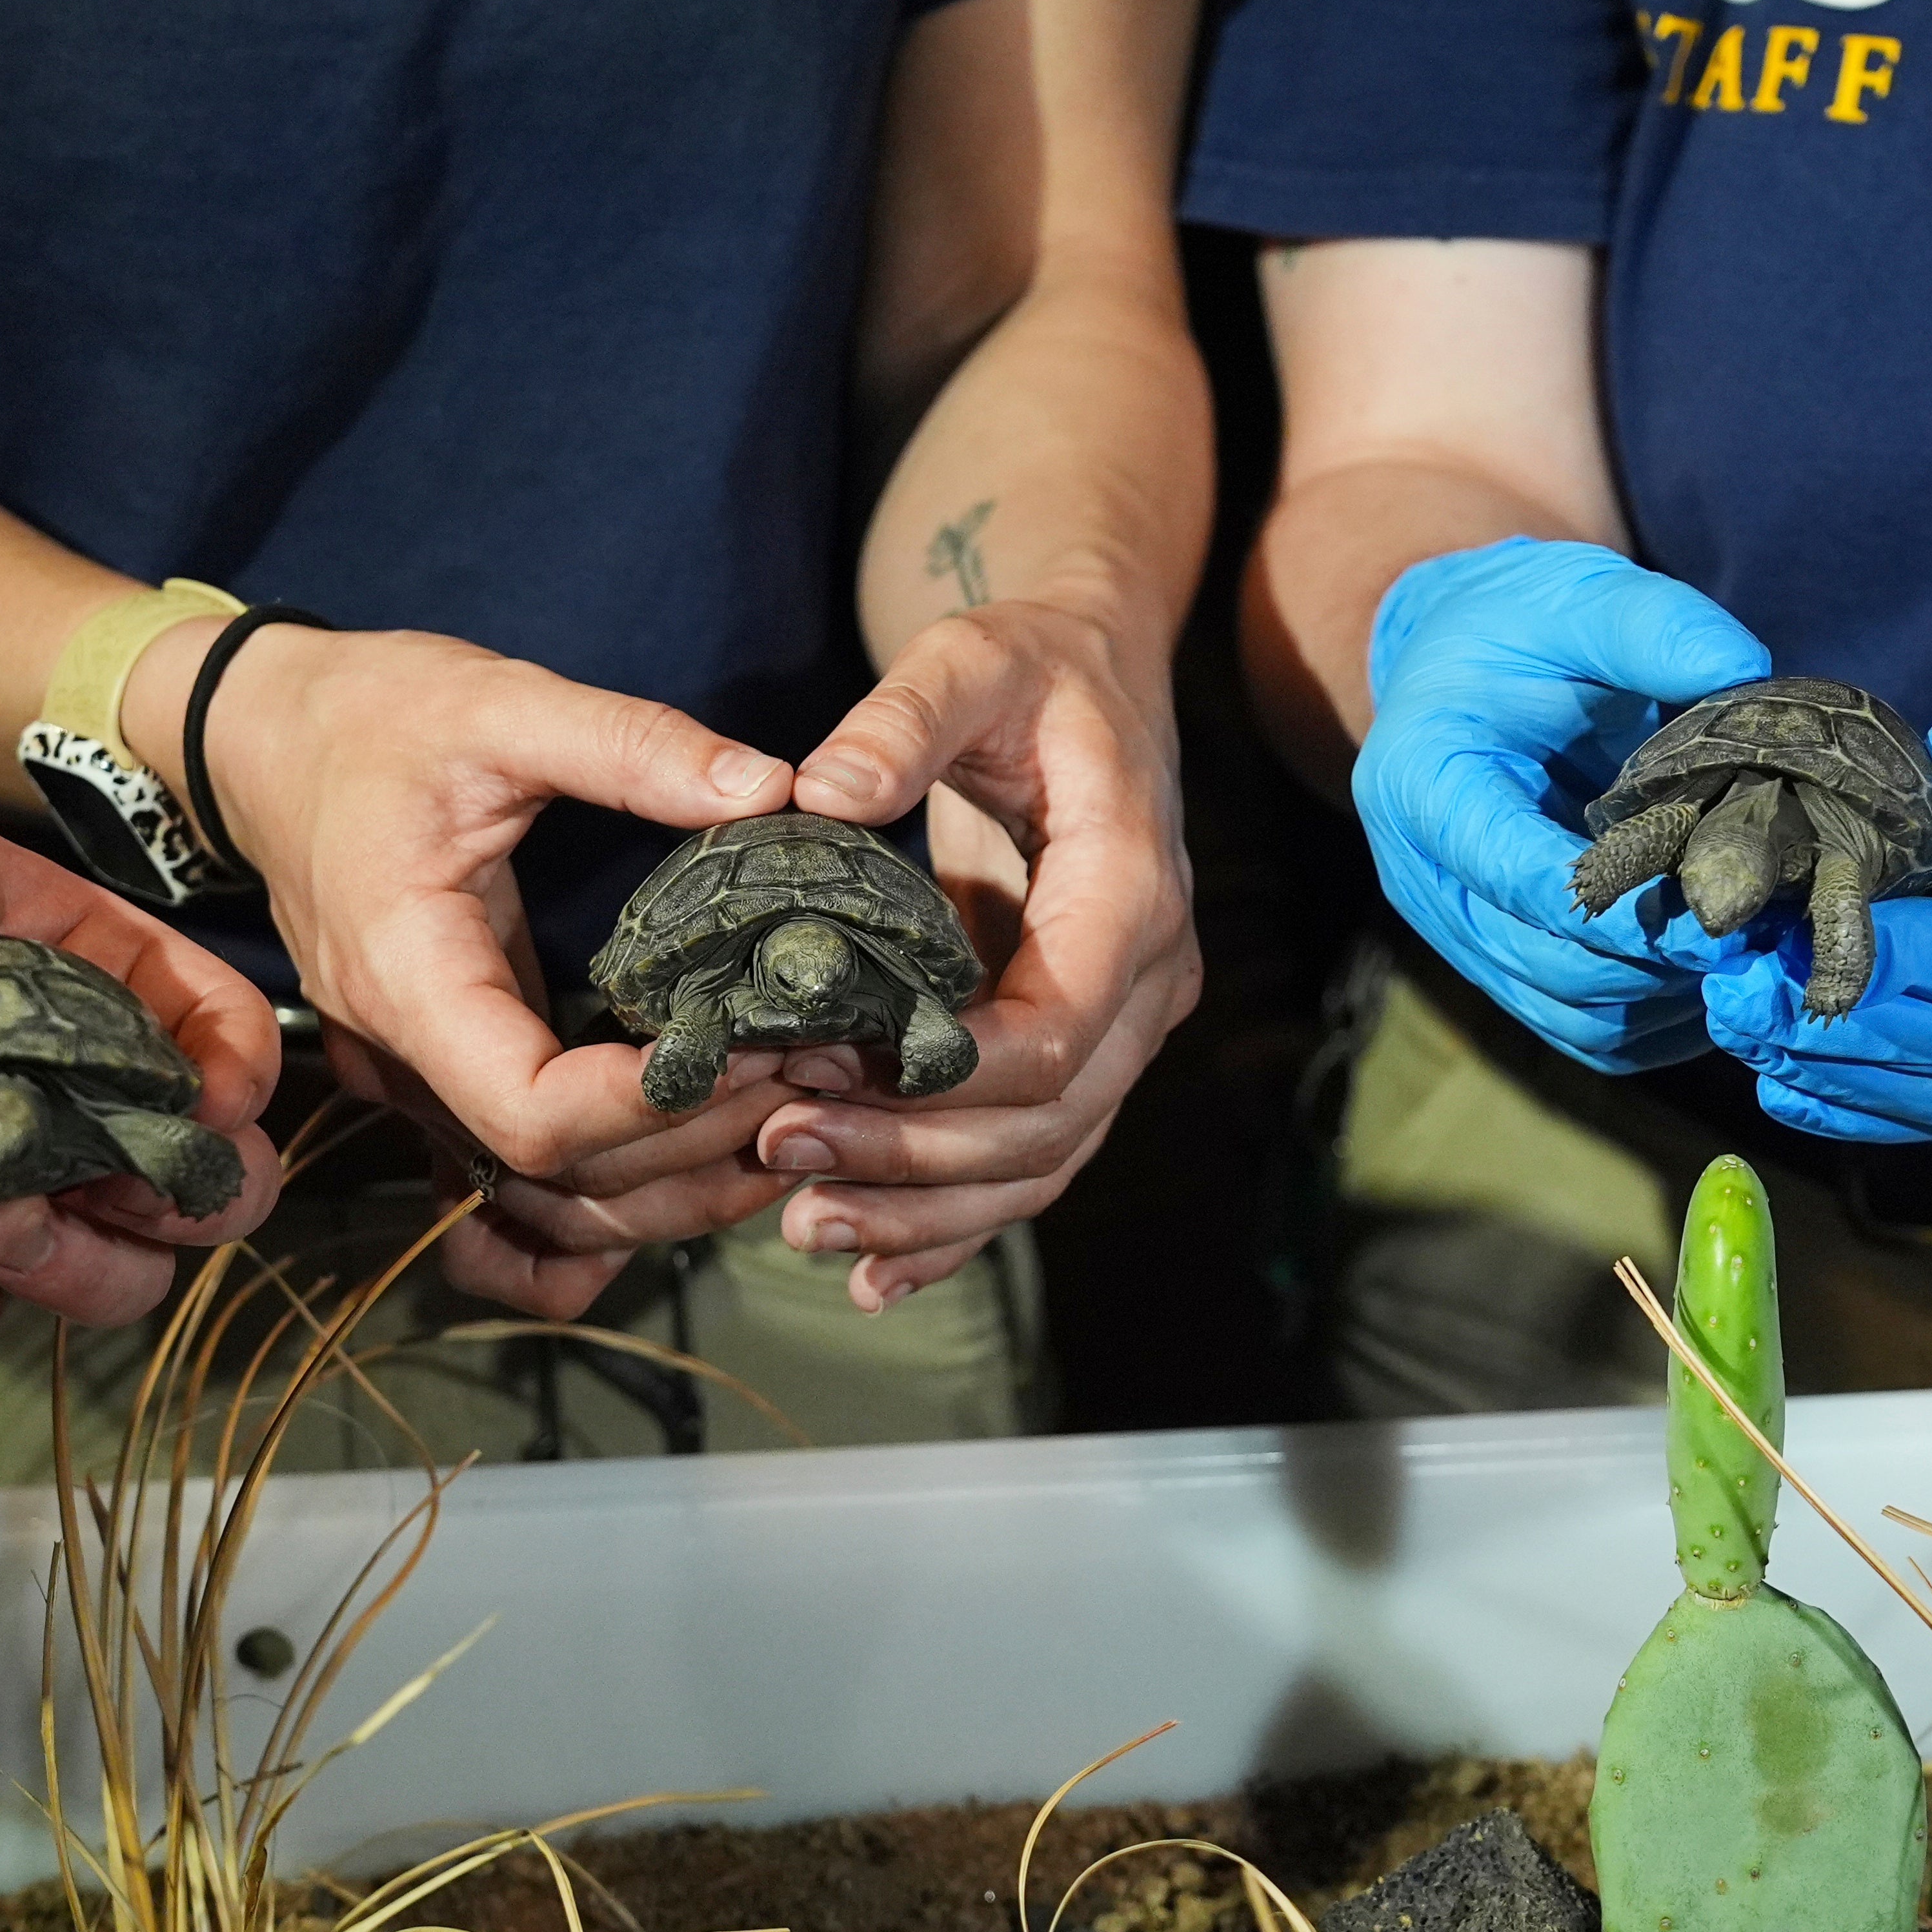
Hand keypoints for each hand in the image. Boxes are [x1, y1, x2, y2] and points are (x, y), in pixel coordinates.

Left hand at [0, 767, 284, 1326]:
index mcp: (100, 979)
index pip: (221, 1030)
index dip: (237, 1074)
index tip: (206, 1104)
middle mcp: (77, 1090)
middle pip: (203, 1174)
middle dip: (187, 1196)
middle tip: (117, 1186)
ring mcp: (6, 1176)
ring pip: (119, 1263)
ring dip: (91, 1265)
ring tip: (13, 1234)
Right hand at [144, 624, 796, 1310]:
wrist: (263, 735)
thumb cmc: (368, 715)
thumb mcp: (498, 702)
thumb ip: (629, 745)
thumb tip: (768, 788)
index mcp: (407, 976)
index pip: (531, 1113)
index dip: (652, 1107)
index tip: (756, 1049)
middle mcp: (401, 1055)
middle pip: (560, 1175)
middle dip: (698, 1144)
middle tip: (813, 1072)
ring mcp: (414, 1078)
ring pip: (550, 1200)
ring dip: (675, 1186)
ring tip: (790, 1114)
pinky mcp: (440, 1073)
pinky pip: (521, 1186)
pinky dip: (610, 1201)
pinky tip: (698, 1167)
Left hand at [740, 597, 1199, 1310]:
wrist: (1094, 676)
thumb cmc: (1031, 666)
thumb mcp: (967, 658)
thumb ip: (901, 721)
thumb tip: (815, 793)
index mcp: (1133, 888)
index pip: (1063, 1026)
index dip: (951, 1076)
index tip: (825, 1073)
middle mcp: (1148, 976)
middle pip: (1051, 1117)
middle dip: (917, 1157)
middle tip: (783, 1157)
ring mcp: (1124, 1023)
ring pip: (1044, 1158)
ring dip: (929, 1209)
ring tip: (806, 1224)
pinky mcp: (1082, 1048)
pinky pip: (1033, 1157)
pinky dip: (957, 1223)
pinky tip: (871, 1272)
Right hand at [1351, 539, 1761, 1072]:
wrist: (1466, 669)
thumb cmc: (1521, 626)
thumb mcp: (1575, 596)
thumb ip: (1650, 625)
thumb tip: (1744, 667)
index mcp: (1419, 783)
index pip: (1506, 868)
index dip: (1609, 901)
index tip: (1709, 905)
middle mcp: (1425, 878)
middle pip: (1543, 959)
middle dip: (1656, 955)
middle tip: (1760, 927)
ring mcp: (1463, 935)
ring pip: (1570, 1013)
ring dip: (1667, 998)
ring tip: (1755, 952)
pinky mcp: (1508, 970)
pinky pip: (1588, 1033)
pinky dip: (1661, 1024)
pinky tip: (1725, 979)